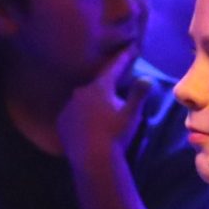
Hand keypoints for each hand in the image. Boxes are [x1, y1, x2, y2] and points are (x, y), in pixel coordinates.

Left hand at [57, 47, 147, 166]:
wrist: (92, 159)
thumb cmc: (115, 134)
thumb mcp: (131, 114)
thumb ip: (138, 94)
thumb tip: (147, 78)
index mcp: (99, 87)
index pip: (114, 68)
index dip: (124, 58)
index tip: (131, 49)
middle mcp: (81, 93)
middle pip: (97, 85)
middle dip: (107, 85)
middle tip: (115, 89)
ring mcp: (69, 107)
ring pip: (84, 100)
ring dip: (93, 103)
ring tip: (101, 112)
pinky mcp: (62, 122)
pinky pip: (74, 114)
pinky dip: (81, 116)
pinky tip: (88, 124)